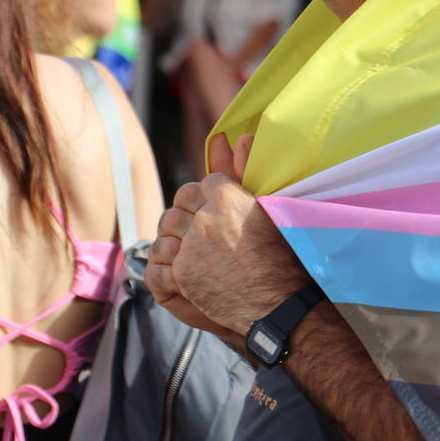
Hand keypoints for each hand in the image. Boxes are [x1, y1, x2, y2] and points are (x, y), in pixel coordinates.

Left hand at [145, 133, 305, 336]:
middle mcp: (205, 217)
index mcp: (227, 196)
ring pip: (165, 232)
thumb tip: (240, 135)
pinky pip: (158, 265)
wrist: (279, 305)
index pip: (202, 183)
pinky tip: (179, 276)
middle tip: (196, 235)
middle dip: (185, 219)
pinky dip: (164, 271)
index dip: (206, 199)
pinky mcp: (181, 274)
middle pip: (179, 206)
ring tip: (187, 256)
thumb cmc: (282, 258)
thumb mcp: (269, 209)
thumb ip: (246, 171)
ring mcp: (191, 246)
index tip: (213, 213)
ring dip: (173, 243)